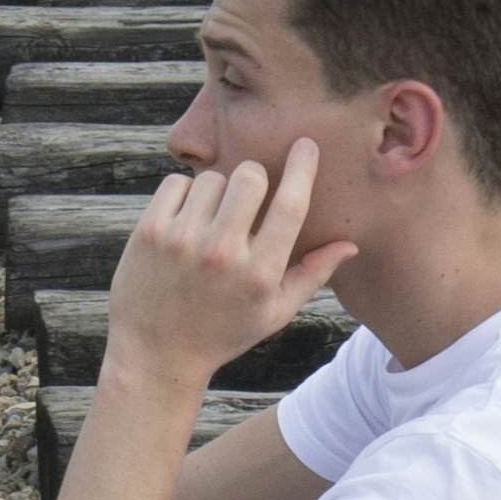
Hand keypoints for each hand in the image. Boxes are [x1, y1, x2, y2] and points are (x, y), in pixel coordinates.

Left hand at [106, 142, 356, 384]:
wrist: (156, 355)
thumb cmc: (223, 332)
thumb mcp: (274, 313)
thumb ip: (313, 275)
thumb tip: (350, 245)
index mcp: (260, 274)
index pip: (290, 206)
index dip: (302, 169)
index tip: (305, 144)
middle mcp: (223, 254)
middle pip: (250, 176)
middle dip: (254, 179)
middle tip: (247, 200)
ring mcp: (183, 241)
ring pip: (213, 178)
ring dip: (217, 191)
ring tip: (211, 222)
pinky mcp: (149, 232)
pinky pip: (177, 182)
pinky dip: (184, 194)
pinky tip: (186, 221)